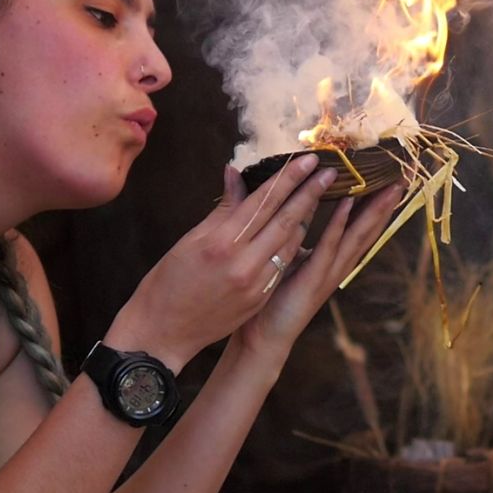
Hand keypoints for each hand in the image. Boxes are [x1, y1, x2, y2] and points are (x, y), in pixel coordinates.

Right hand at [107, 155, 338, 370]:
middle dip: (310, 193)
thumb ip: (222, 209)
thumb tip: (235, 174)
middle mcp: (243, 263)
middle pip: (285, 220)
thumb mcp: (190, 240)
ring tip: (320, 195)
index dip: (289, 178)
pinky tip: (303, 229)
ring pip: (290, 243)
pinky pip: (283, 265)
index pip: (264, 202)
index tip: (308, 159)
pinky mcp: (260, 299)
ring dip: (307, 217)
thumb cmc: (168, 281)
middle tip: (329, 172)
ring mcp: (255, 284)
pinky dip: (294, 244)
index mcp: (221, 242)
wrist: (163, 332)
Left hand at [234, 184, 402, 359]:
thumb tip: (292, 204)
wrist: (263, 335)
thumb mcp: (286, 256)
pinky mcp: (313, 279)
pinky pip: (328, 247)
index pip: (360, 227)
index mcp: (333, 260)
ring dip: (373, 211)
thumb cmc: (274, 297)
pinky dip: (339, 225)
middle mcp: (338, 265)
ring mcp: (329, 272)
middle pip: (368, 230)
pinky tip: (347, 204)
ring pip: (356, 236)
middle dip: (386, 204)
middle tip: (402, 178)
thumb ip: (293, 231)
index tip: (389, 180)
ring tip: (389, 187)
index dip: (376, 204)